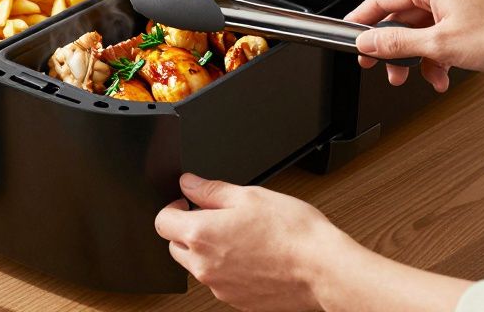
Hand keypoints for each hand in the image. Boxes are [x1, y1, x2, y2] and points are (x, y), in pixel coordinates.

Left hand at [154, 174, 339, 310]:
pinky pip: (219, 282)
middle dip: (188, 230)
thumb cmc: (292, 232)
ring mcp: (219, 287)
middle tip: (215, 218)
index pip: (162, 221)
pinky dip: (226, 269)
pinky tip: (251, 255)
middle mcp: (204, 266)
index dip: (173, 207)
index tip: (186, 202)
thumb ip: (210, 190)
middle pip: (175, 246)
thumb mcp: (248, 196)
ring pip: (197, 266)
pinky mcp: (236, 301)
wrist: (322, 269)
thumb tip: (189, 183)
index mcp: (201, 235)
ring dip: (206, 251)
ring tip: (240, 237)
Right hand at [345, 0, 483, 91]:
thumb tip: (369, 41)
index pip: (382, 0)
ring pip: (421, 31)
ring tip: (416, 77)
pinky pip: (440, 36)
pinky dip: (436, 56)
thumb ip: (397, 43)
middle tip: (380, 65)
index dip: (362, 20)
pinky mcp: (470, 17)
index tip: (349, 35)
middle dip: (393, 47)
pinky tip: (441, 75)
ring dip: (416, 57)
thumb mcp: (439, 44)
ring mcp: (458, 2)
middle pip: (401, 18)